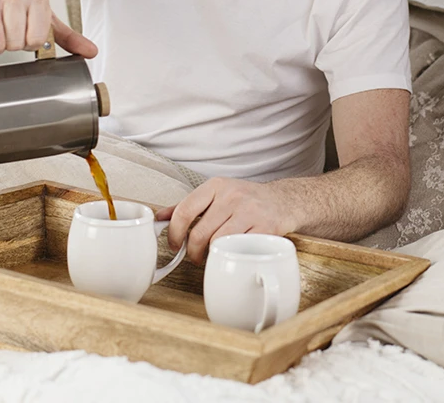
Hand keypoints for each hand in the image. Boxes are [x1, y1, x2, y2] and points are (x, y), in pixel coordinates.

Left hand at [156, 177, 300, 264]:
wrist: (285, 201)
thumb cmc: (247, 200)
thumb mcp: (217, 194)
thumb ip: (188, 206)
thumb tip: (159, 217)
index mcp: (217, 186)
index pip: (185, 210)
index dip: (175, 233)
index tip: (175, 244)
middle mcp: (232, 196)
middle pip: (200, 233)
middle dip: (192, 252)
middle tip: (195, 257)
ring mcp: (250, 211)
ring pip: (218, 243)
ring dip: (210, 256)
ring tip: (212, 256)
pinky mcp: (266, 228)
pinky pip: (239, 248)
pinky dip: (231, 256)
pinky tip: (231, 254)